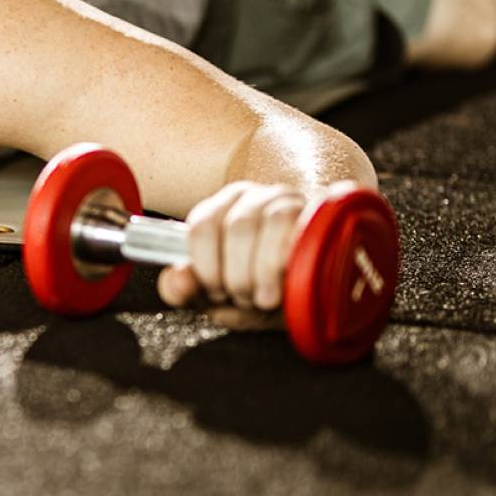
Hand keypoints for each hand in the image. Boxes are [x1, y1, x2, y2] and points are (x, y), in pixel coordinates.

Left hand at [156, 180, 359, 330]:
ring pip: (262, 225)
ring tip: (265, 297)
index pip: (200, 228)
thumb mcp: (222, 297)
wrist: (320, 280)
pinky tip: (287, 280)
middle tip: (245, 298)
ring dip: (259, 272)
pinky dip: (283, 262)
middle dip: (235, 275)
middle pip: (233, 228)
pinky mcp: (316, 209)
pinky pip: (293, 226)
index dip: (206, 268)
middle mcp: (249, 197)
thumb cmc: (265, 286)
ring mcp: (285, 198)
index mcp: (218, 211)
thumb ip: (187, 291)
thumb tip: (176, 278)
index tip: (217, 293)